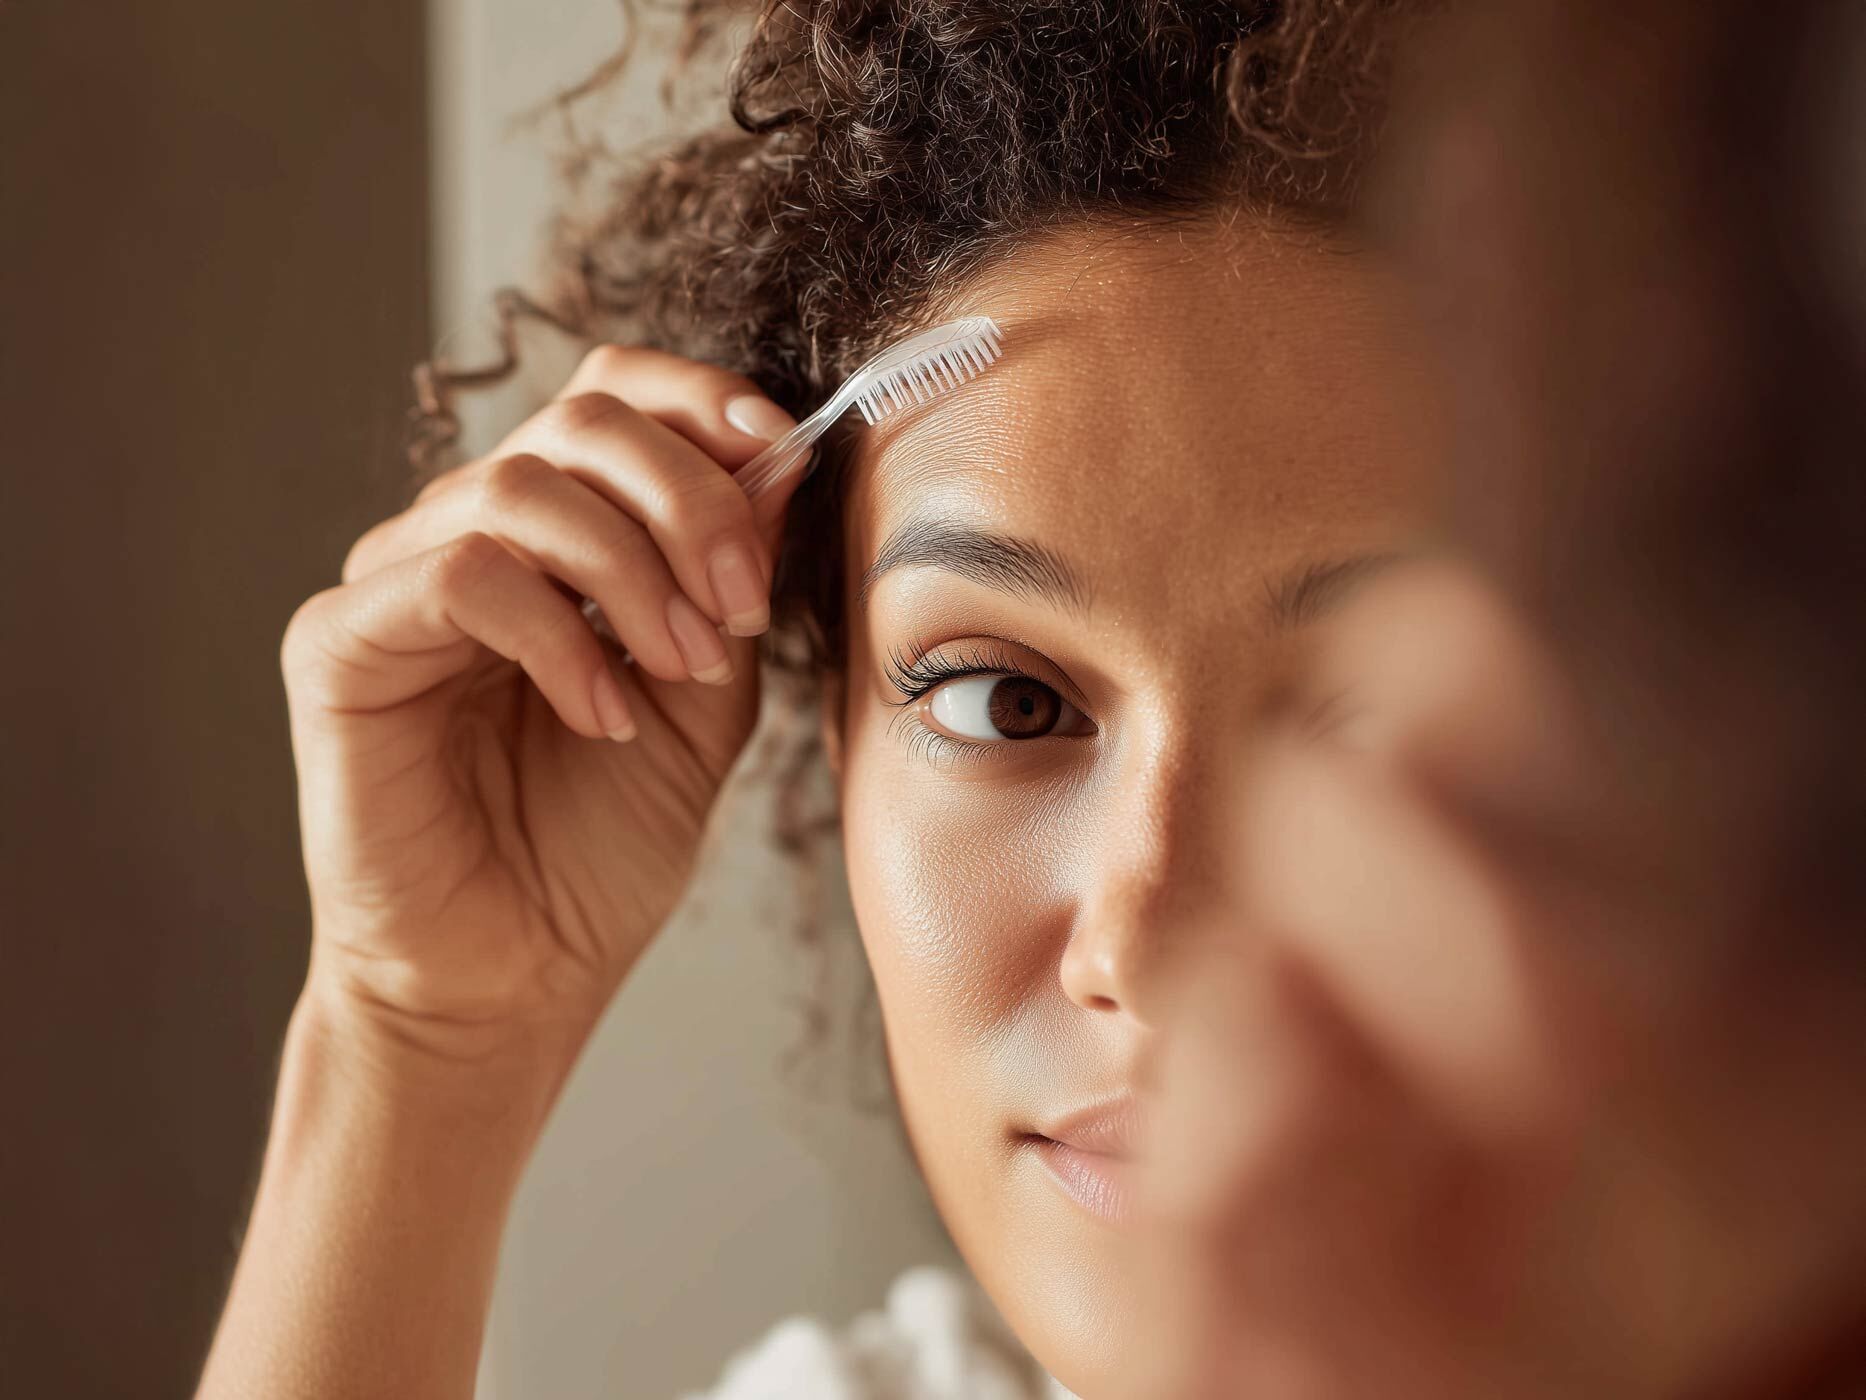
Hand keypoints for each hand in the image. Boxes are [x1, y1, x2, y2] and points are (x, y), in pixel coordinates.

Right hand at [281, 346, 806, 1068]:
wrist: (514, 979)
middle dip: (690, 498)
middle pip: (576, 423)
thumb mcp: (706, 699)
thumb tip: (780, 458)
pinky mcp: (338, 646)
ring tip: (678, 666)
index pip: (608, 398)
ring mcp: (393, 586)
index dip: (699, 404)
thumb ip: (731, 581)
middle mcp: (462, 540)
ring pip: (518, 489)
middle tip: (742, 603)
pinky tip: (599, 714)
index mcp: (549, 540)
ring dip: (633, 570)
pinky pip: (458, 575)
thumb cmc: (596, 851)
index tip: (783, 452)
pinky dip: (555, 634)